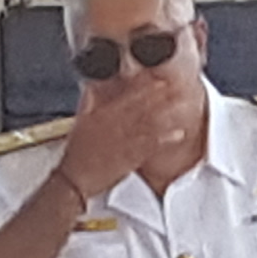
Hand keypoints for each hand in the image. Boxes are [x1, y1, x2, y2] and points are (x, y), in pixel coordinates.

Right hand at [58, 71, 204, 197]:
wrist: (74, 179)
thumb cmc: (77, 153)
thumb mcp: (79, 122)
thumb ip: (88, 103)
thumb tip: (91, 87)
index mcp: (100, 116)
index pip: (125, 97)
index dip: (143, 87)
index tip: (158, 78)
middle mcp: (113, 126)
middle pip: (140, 108)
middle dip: (160, 95)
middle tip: (177, 85)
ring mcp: (122, 142)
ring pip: (148, 124)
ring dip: (166, 113)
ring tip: (183, 104)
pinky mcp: (128, 158)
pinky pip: (150, 147)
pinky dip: (165, 139)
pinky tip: (178, 133)